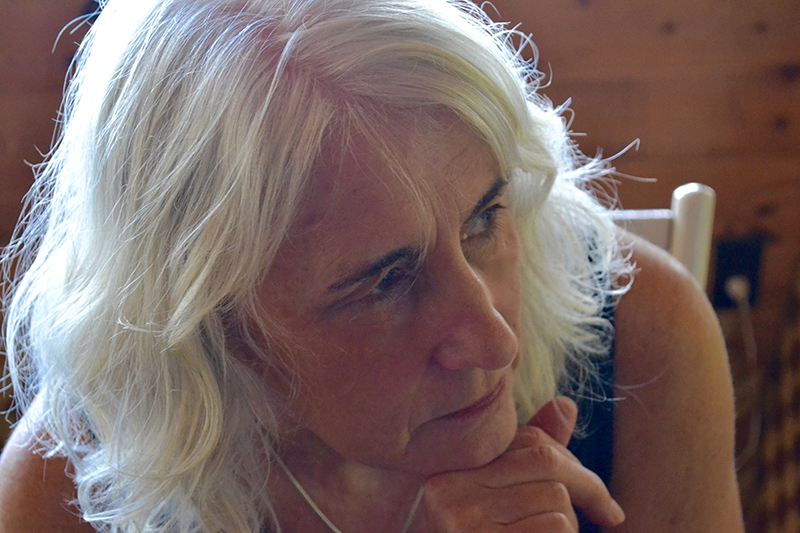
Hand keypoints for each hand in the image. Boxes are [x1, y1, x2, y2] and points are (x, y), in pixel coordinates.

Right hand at [415, 397, 624, 531]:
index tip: (599, 493)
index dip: (574, 460)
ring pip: (556, 501)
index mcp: (448, 474)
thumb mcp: (495, 502)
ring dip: (572, 527)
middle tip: (610, 514)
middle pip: (546, 465)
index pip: (528, 443)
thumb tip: (566, 405)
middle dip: (587, 487)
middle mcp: (447, 494)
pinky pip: (554, 529)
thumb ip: (526, 456)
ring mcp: (463, 525)